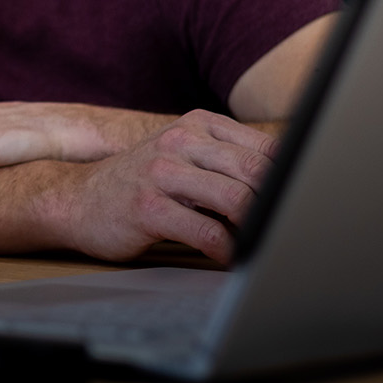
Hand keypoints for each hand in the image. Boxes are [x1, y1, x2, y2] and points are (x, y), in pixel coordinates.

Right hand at [61, 109, 278, 263]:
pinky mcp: (148, 207)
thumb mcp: (183, 155)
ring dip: (256, 228)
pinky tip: (229, 258)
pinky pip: (205, 232)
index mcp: (197, 124)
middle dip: (278, 203)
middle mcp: (180, 141)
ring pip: (235, 199)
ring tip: (261, 243)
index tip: (305, 200)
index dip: (292, 176)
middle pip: (256, 170)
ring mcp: (162, 172)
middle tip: (289, 227)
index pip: (264, 146)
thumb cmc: (141, 182)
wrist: (78, 199)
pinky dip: (227, 251)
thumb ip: (227, 160)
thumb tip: (288, 183)